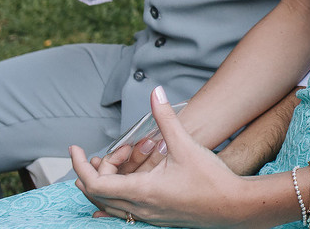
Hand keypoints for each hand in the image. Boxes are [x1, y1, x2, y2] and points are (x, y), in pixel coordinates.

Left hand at [72, 87, 248, 227]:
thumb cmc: (211, 179)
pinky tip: (118, 192)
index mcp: (141, 191)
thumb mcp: (186, 145)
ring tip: (118, 162)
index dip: (81, 164)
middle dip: (97, 168)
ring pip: (108, 205)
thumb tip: (155, 93)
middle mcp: (138, 208)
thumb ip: (165, 118)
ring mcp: (146, 216)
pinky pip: (121, 212)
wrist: (233, 206)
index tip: (76, 148)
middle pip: (97, 193)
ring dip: (105, 182)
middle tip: (118, 150)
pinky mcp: (155, 218)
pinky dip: (113, 198)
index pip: (95, 182)